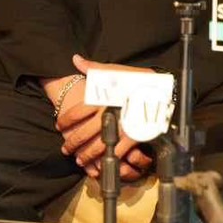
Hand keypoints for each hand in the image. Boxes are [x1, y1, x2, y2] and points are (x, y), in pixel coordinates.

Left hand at [42, 55, 156, 180]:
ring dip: (86, 155)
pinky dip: (107, 159)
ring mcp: (120, 126)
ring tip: (80, 159)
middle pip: (84, 132)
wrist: (163, 88)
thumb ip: (93, 68)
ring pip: (97, 145)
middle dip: (73, 143)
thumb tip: (75, 59)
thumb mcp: (115, 70)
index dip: (66, 121)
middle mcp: (108, 113)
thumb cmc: (138, 79)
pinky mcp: (134, 135)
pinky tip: (101, 163)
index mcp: (102, 97)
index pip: (76, 112)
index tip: (59, 126)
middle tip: (66, 149)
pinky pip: (117, 151)